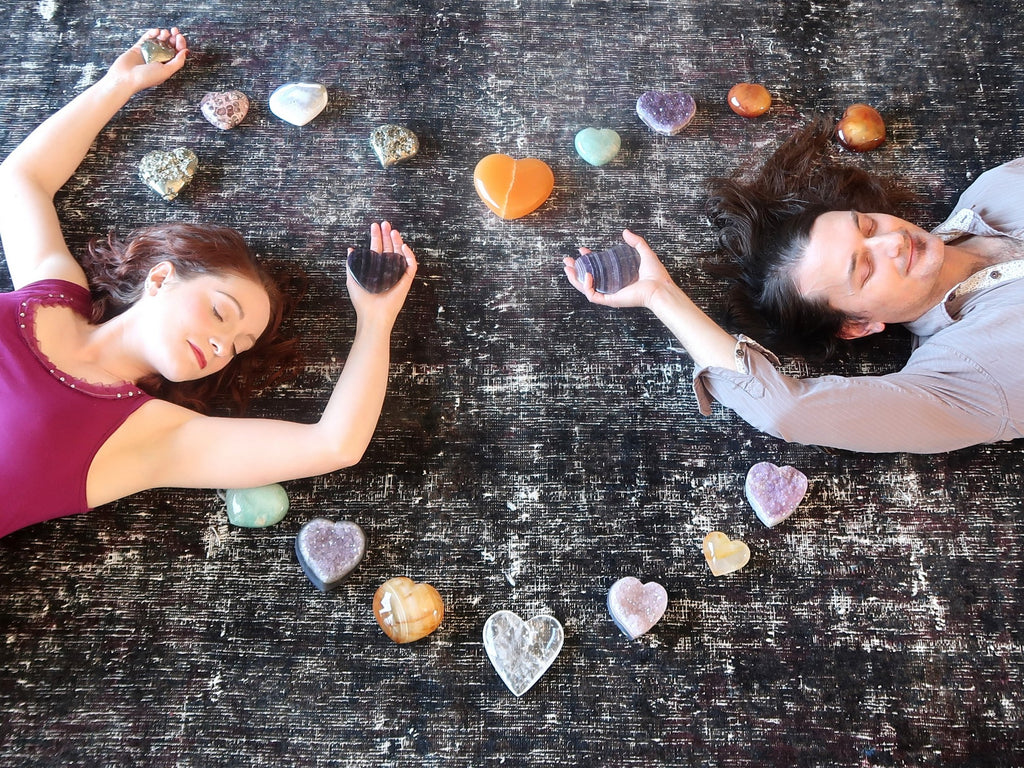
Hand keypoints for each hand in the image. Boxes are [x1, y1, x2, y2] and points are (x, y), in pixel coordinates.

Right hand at [105, 27, 187, 94]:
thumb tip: (185, 51)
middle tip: (174, 30)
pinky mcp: (138, 48)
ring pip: (158, 41)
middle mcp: (158, 59)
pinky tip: (155, 31)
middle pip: (169, 45)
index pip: (177, 53)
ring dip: (163, 35)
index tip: (179, 36)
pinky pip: (146, 38)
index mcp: (167, 66)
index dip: (180, 44)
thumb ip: (178, 62)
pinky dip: (151, 33)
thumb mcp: (166, 71)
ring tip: (164, 32)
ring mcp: (148, 53)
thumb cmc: (145, 78)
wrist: (125, 78)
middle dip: (173, 37)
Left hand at [346, 221, 417, 326]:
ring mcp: (397, 274)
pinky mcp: (406, 281)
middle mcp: (387, 270)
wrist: (372, 314)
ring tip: (393, 231)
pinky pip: (411, 266)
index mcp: (376, 269)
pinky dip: (409, 256)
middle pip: (389, 248)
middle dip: (387, 235)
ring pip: (400, 254)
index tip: (375, 226)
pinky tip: (403, 246)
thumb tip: (350, 249)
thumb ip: (351, 264)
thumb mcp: (352, 278)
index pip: (378, 249)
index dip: (376, 237)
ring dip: (398, 241)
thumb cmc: (362, 300)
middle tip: (385, 223)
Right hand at [563, 228, 677, 308]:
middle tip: (567, 261)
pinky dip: (587, 286)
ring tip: (568, 268)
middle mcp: (612, 285)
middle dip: (576, 270)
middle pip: (588, 278)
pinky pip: (593, 295)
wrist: (659, 288)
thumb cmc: (655, 275)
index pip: (598, 268)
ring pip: (586, 288)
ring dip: (575, 278)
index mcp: (618, 276)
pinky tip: (587, 275)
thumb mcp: (644, 252)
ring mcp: (610, 293)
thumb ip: (636, 242)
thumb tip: (625, 232)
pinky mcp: (610, 300)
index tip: (582, 251)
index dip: (588, 259)